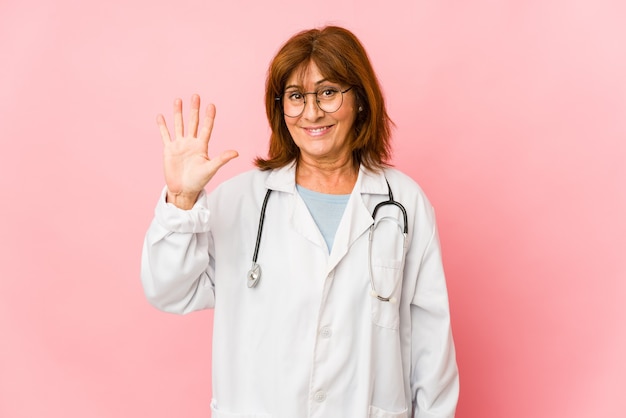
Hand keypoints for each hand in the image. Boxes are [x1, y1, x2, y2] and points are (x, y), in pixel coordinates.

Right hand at [157, 94, 237, 208]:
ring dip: (178, 113)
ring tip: (178, 100)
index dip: (209, 117)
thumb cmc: (198, 181)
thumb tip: (236, 152)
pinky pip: (165, 135)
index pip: (206, 128)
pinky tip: (161, 116)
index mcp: (202, 146)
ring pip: (179, 125)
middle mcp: (191, 143)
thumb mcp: (210, 169)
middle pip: (193, 122)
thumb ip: (221, 159)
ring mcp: (179, 145)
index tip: (211, 105)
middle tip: (196, 96)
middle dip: (194, 109)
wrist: (183, 190)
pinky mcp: (169, 149)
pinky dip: (162, 126)